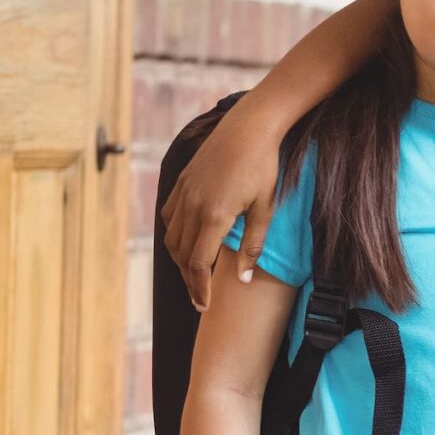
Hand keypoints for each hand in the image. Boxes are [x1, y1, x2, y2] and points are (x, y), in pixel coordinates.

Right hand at [163, 97, 289, 311]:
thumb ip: (253, 245)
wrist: (248, 128)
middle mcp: (191, 206)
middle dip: (189, 280)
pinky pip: (169, 217)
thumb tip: (244, 279)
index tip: (204, 306)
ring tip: (195, 276)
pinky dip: (175, 236)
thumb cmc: (263, 168)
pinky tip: (187, 244)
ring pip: (171, 237)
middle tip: (200, 299)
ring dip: (180, 260)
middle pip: (180, 254)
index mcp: (214, 216)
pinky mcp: (180, 183)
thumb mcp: (265, 208)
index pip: (197, 263)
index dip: (199, 288)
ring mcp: (183, 193)